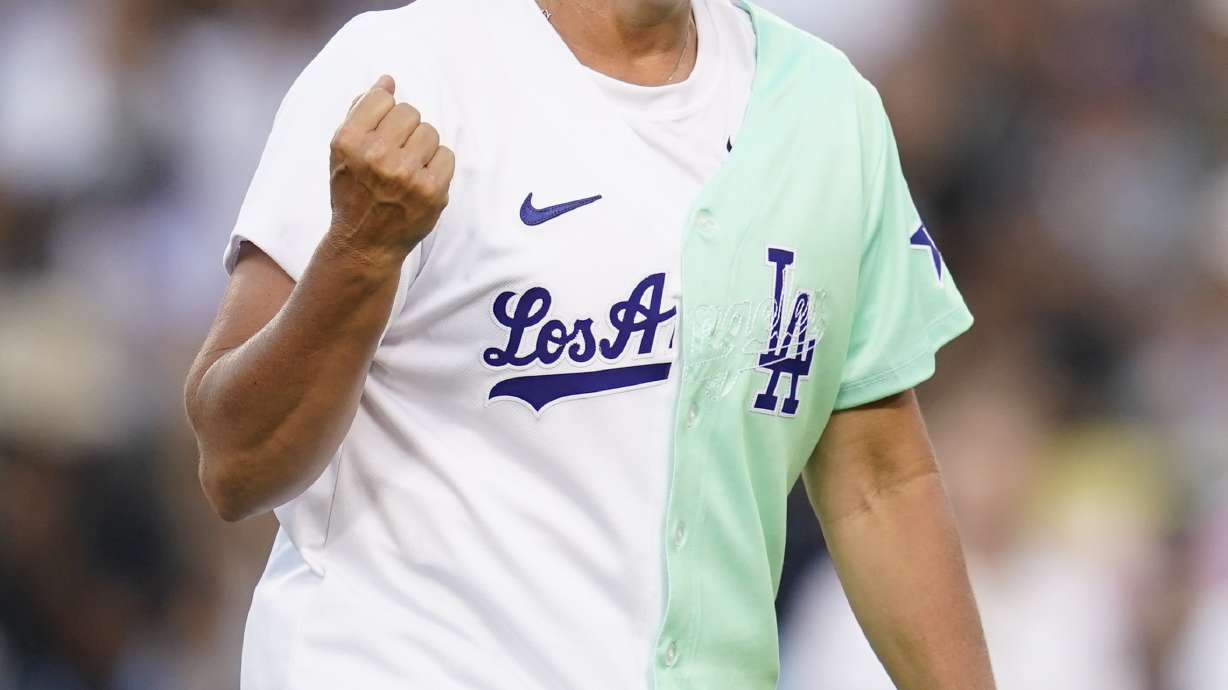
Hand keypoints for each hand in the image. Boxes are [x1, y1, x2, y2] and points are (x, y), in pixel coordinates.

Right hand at [326, 75, 454, 271]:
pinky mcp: (431, 191)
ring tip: (408, 168)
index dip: (385, 114)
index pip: (383, 98)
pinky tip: (422, 180)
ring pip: (430, 132)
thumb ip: (361, 112)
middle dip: (405, 130)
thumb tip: (388, 80)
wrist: (364, 242)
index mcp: (349, 141)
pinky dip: (438, 165)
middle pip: (410, 113)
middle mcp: (376, 156)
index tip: (382, 134)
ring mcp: (406, 174)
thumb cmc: (353, 192)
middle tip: (396, 155)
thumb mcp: (343, 151)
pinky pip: (447, 155)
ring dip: (423, 147)